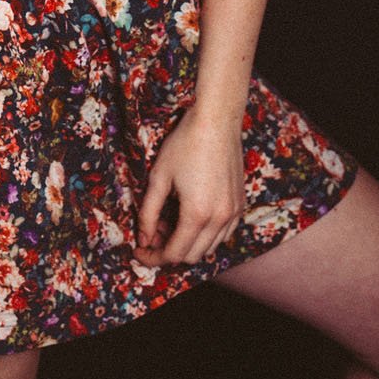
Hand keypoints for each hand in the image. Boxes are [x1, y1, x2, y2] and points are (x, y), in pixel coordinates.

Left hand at [133, 105, 245, 266]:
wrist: (216, 121)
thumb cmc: (185, 144)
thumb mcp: (159, 177)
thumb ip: (149, 213)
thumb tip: (143, 239)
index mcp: (197, 214)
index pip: (174, 254)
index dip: (153, 257)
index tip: (139, 251)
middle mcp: (219, 219)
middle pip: (192, 256)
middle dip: (168, 251)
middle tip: (152, 233)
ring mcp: (233, 213)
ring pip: (209, 248)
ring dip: (187, 243)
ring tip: (169, 221)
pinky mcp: (239, 204)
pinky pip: (222, 234)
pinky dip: (205, 235)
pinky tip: (190, 216)